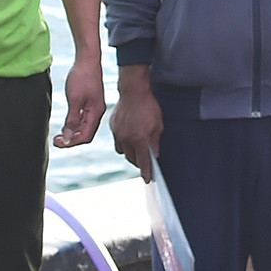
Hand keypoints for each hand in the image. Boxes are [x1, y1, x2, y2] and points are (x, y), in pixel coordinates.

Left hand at [55, 53, 106, 148]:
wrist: (87, 59)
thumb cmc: (82, 77)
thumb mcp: (74, 100)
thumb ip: (72, 120)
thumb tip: (68, 137)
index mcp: (96, 113)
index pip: (85, 136)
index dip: (72, 142)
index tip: (59, 142)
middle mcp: (97, 111)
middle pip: (86, 133)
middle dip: (72, 139)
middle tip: (57, 140)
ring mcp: (94, 106)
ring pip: (84, 125)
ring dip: (73, 131)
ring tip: (60, 133)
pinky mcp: (90, 100)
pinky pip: (84, 117)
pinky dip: (75, 122)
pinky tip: (67, 121)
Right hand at [111, 66, 163, 181]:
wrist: (133, 91)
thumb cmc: (148, 107)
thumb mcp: (158, 125)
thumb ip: (155, 142)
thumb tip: (154, 155)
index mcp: (140, 139)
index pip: (143, 161)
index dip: (146, 172)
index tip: (147, 179)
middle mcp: (127, 139)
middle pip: (132, 158)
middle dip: (138, 161)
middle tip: (145, 161)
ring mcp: (118, 133)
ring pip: (123, 152)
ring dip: (130, 153)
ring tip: (137, 148)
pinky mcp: (113, 127)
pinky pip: (118, 141)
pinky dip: (124, 143)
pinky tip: (130, 136)